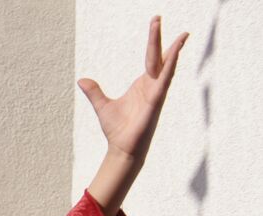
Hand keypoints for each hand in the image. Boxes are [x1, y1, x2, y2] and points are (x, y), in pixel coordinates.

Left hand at [79, 17, 186, 165]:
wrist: (121, 148)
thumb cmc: (117, 129)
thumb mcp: (102, 106)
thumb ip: (94, 92)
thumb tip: (82, 80)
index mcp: (143, 83)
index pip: (152, 56)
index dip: (153, 40)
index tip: (155, 22)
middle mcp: (152, 85)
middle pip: (158, 56)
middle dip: (159, 38)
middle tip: (157, 17)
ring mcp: (156, 93)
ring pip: (167, 67)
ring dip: (173, 51)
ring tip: (182, 36)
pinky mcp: (156, 102)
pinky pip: (165, 82)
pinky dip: (170, 68)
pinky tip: (174, 56)